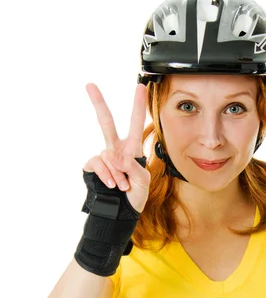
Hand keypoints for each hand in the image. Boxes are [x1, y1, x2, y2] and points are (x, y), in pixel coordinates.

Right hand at [83, 82, 149, 212]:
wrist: (122, 212)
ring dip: (118, 174)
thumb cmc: (135, 195)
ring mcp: (103, 157)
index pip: (135, 124)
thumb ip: (133, 166)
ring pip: (109, 156)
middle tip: (90, 84)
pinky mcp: (92, 166)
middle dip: (98, 103)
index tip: (140, 87)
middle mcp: (116, 149)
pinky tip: (112, 185)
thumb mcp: (142, 181)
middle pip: (106, 122)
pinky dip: (107, 176)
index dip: (138, 106)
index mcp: (131, 149)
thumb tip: (118, 158)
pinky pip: (99, 165)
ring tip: (122, 186)